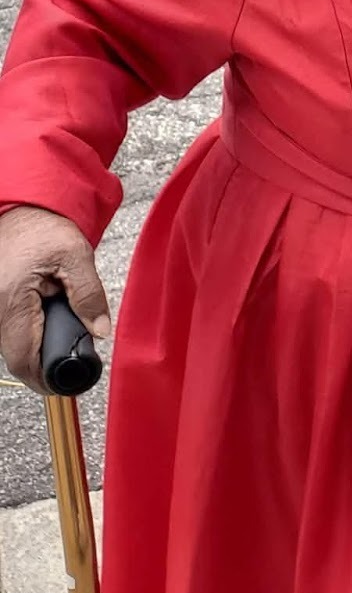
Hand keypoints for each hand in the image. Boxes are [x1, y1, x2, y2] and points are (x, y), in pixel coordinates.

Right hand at [0, 206, 109, 393]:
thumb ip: (89, 295)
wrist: (24, 208)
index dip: (45, 378)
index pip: (23, 359)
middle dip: (44, 362)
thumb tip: (99, 331)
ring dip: (37, 346)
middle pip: (16, 356)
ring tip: (62, 329)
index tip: (65, 384)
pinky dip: (30, 332)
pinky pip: (11, 330)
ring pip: (12, 345)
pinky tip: (47, 319)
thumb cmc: (44, 227)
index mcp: (12, 300)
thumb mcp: (76, 256)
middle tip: (71, 355)